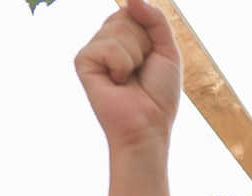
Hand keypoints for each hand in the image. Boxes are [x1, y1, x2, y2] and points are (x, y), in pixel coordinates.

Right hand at [75, 0, 181, 154]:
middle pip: (127, 16)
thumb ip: (156, 21)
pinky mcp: (83, 61)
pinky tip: (117, 82)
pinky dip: (121, 65)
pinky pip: (108, 46)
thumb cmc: (159, 96)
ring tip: (129, 79)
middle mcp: (106, 40)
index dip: (152, 35)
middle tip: (141, 72)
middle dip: (144, 45)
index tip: (151, 60)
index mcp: (125, 37)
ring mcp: (93, 50)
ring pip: (119, 30)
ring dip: (134, 58)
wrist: (148, 127)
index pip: (136, 12)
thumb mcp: (168, 52)